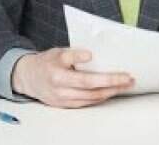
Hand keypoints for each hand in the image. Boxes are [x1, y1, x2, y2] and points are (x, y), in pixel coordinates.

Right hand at [11, 47, 133, 107]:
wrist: (28, 78)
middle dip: (113, 85)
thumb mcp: (57, 52)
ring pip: (91, 99)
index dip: (103, 76)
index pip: (86, 78)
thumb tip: (90, 55)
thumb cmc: (46, 62)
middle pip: (92, 90)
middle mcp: (60, 90)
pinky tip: (110, 92)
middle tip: (129, 79)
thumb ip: (73, 54)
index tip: (117, 71)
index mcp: (58, 75)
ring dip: (110, 93)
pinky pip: (86, 103)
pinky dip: (100, 98)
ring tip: (125, 85)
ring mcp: (63, 100)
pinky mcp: (65, 105)